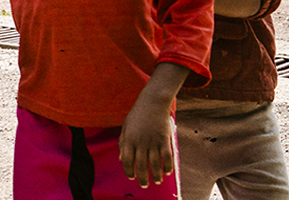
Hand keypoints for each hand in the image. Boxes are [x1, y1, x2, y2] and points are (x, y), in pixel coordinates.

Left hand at [119, 63, 188, 187]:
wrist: (152, 103)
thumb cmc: (137, 115)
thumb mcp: (126, 127)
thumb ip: (122, 143)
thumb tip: (121, 159)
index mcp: (129, 140)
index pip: (127, 160)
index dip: (129, 171)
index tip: (131, 177)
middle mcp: (140, 142)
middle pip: (141, 165)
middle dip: (142, 178)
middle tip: (144, 185)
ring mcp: (153, 141)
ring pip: (155, 164)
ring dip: (156, 175)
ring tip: (156, 181)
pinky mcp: (165, 140)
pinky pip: (167, 157)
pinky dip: (168, 166)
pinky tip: (167, 173)